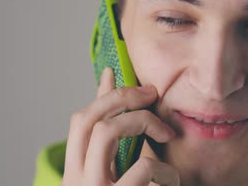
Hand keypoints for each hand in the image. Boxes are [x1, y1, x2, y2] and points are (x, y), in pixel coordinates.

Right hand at [61, 67, 178, 184]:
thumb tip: (114, 94)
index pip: (79, 123)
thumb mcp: (116, 175)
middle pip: (86, 119)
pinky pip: (142, 167)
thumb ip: (115, 145)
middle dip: (121, 96)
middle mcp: (75, 182)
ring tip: (168, 136)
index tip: (115, 71)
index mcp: (75, 174)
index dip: (100, 95)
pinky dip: (165, 169)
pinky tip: (172, 180)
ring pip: (105, 131)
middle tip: (152, 93)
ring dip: (144, 122)